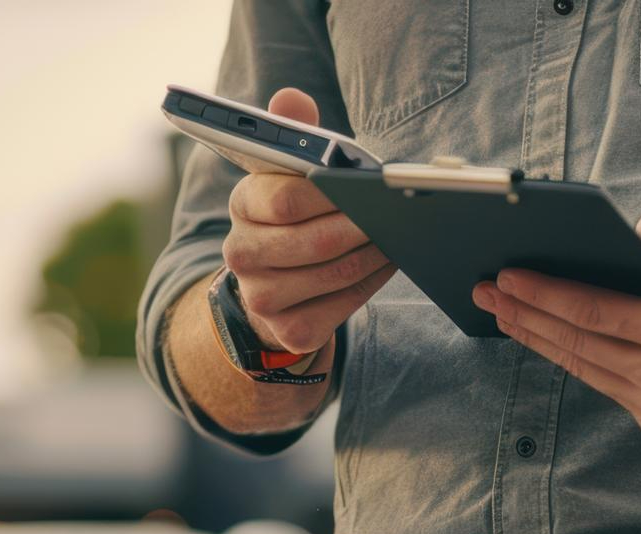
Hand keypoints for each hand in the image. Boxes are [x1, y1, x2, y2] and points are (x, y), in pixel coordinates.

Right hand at [221, 88, 397, 354]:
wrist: (272, 285)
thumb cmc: (293, 216)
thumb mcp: (289, 172)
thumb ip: (293, 133)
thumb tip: (292, 98)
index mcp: (241, 205)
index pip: (285, 200)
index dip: (330, 195)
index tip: (363, 186)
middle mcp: (241, 254)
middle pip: (316, 241)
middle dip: (363, 226)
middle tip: (395, 214)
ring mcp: (262, 298)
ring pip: (336, 273)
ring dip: (375, 254)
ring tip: (399, 235)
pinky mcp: (289, 329)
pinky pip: (343, 305)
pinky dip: (372, 283)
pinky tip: (386, 264)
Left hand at [471, 215, 640, 440]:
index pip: (597, 314)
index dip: (546, 294)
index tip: (509, 274)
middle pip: (576, 343)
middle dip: (524, 314)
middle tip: (484, 290)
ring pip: (581, 368)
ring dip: (537, 339)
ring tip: (502, 312)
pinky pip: (600, 383)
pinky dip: (568, 359)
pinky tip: (547, 338)